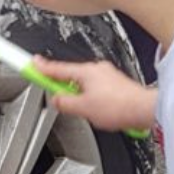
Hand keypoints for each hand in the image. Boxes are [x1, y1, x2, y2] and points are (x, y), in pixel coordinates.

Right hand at [32, 58, 155, 132]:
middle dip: (63, 87)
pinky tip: (97, 110)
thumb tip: (56, 99)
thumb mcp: (83, 109)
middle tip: (58, 98)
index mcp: (86, 72)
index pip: (56, 68)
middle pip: (70, 76)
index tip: (29, 63)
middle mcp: (97, 69)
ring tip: (84, 110)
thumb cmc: (119, 106)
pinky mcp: (116, 84)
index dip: (41, 67)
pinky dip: (92, 97)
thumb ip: (65, 103)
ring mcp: (107, 75)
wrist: (144, 110)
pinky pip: (96, 88)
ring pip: (84, 84)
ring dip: (79, 95)